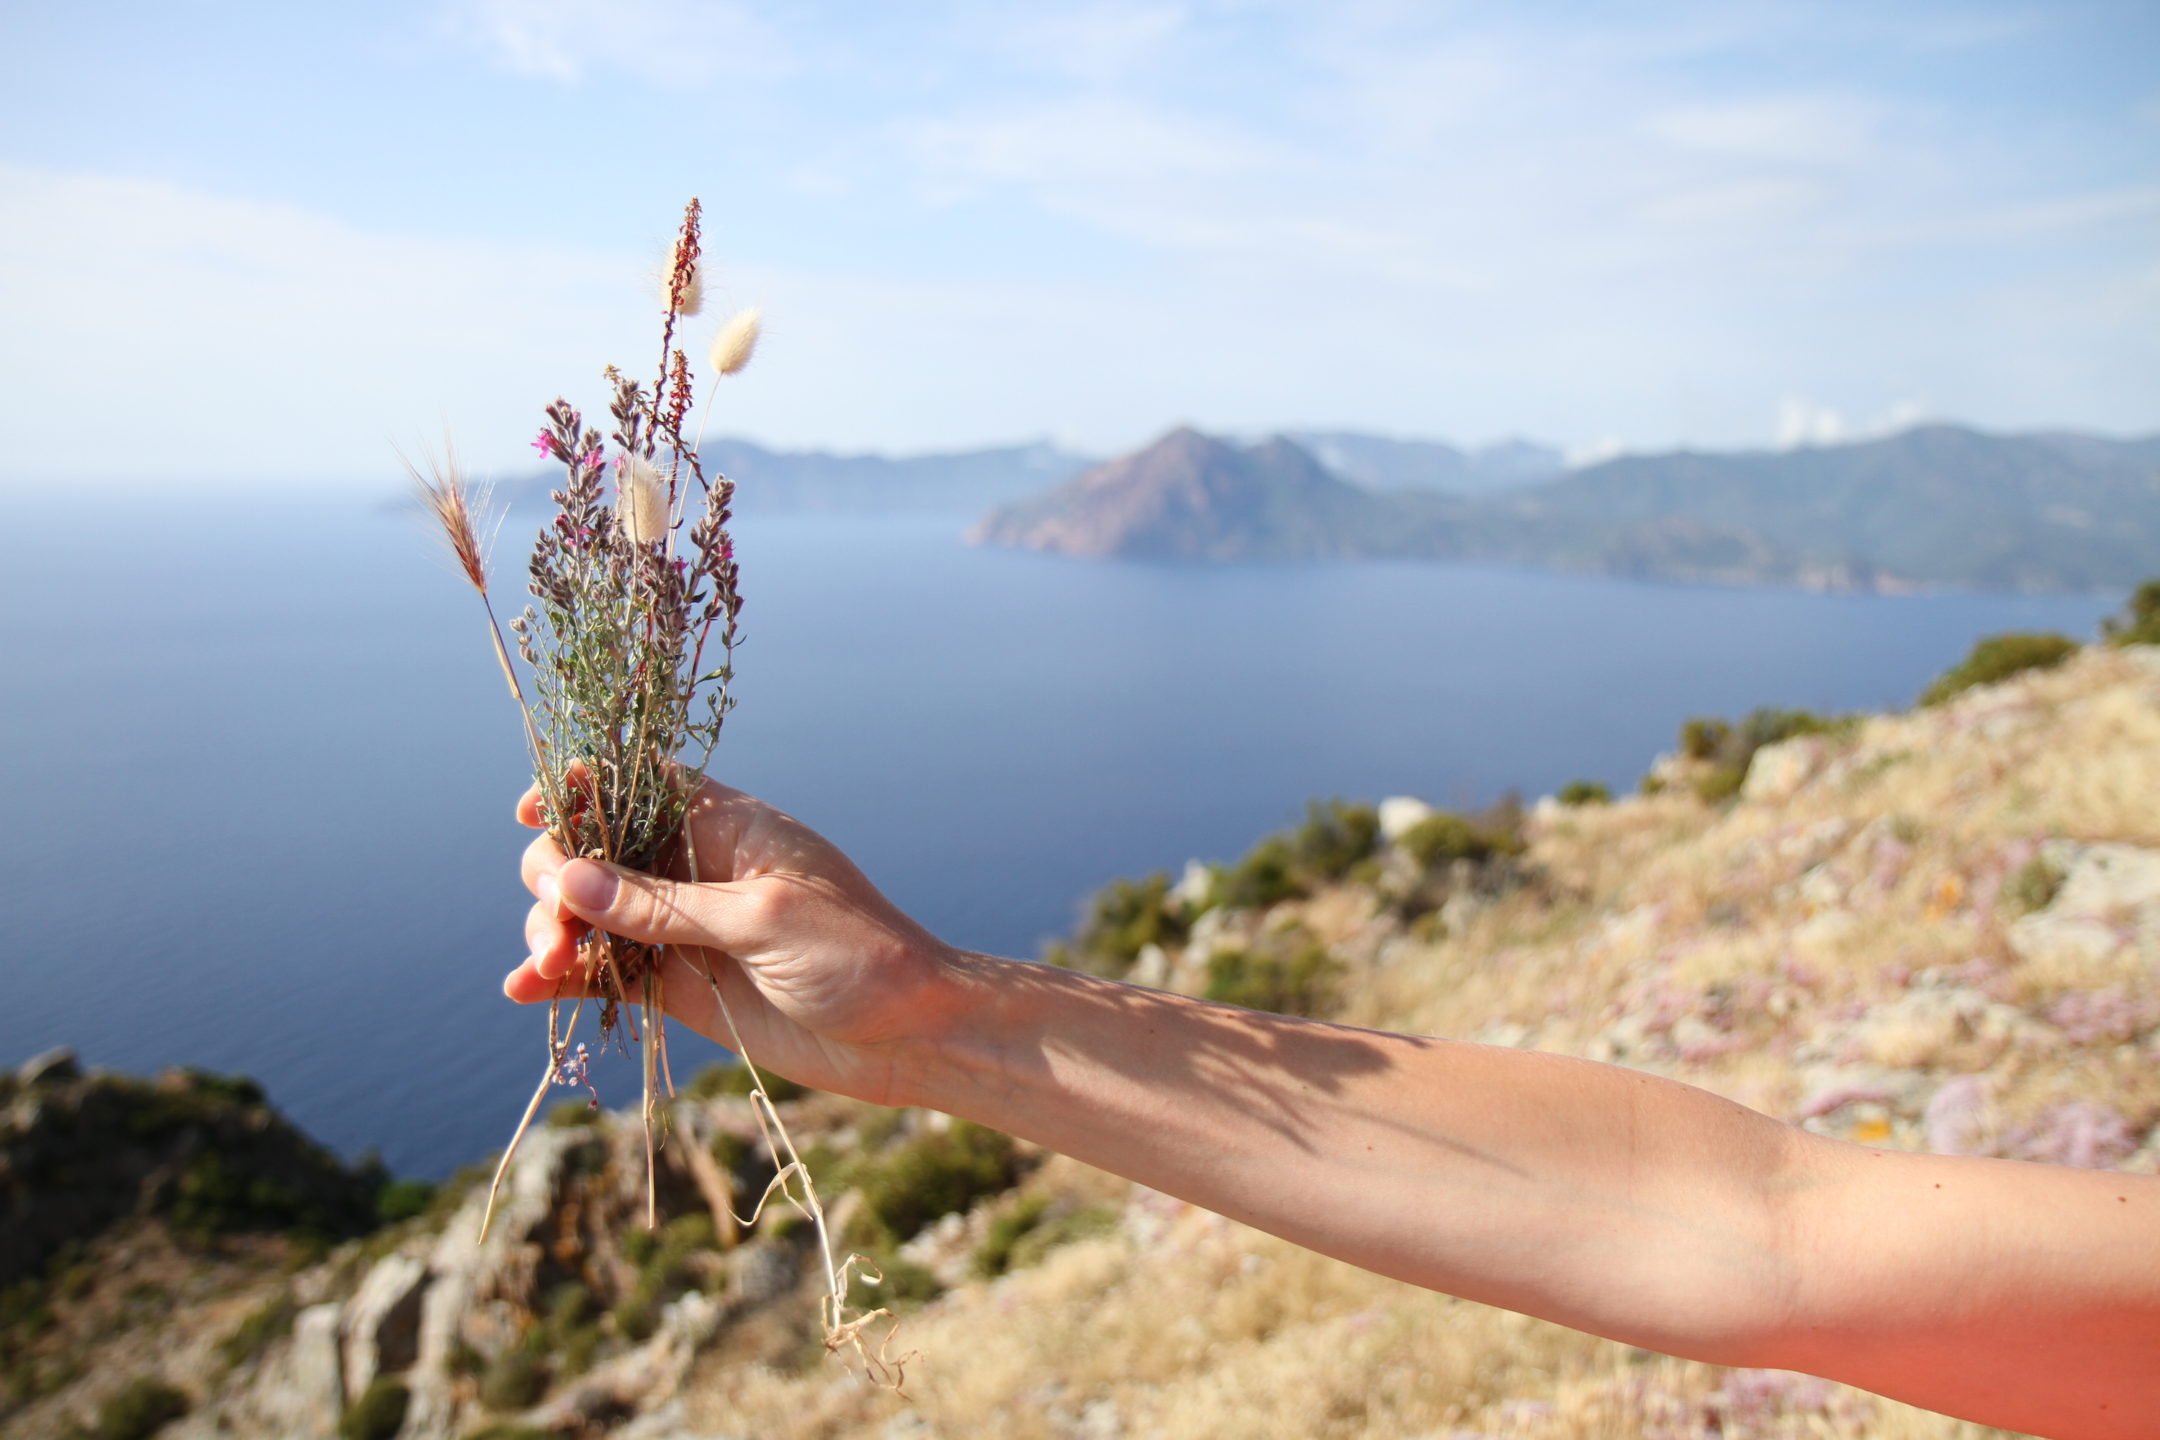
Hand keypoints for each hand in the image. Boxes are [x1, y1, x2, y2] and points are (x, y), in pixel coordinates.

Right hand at [505, 778, 969, 1105]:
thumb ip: (662, 905)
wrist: (911, 1033)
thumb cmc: (858, 954)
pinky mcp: (677, 986)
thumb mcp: (762, 919)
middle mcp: (695, 870)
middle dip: (555, 877)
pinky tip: (525, 992)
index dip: (581, 789)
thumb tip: (570, 875)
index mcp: (726, 826)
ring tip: (544, 965)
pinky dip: (563, 979)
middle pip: (594, 851)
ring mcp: (682, 929)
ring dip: (551, 930)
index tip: (532, 812)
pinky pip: (605, 973)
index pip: (638, 786)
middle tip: (555, 922)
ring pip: (588, 914)